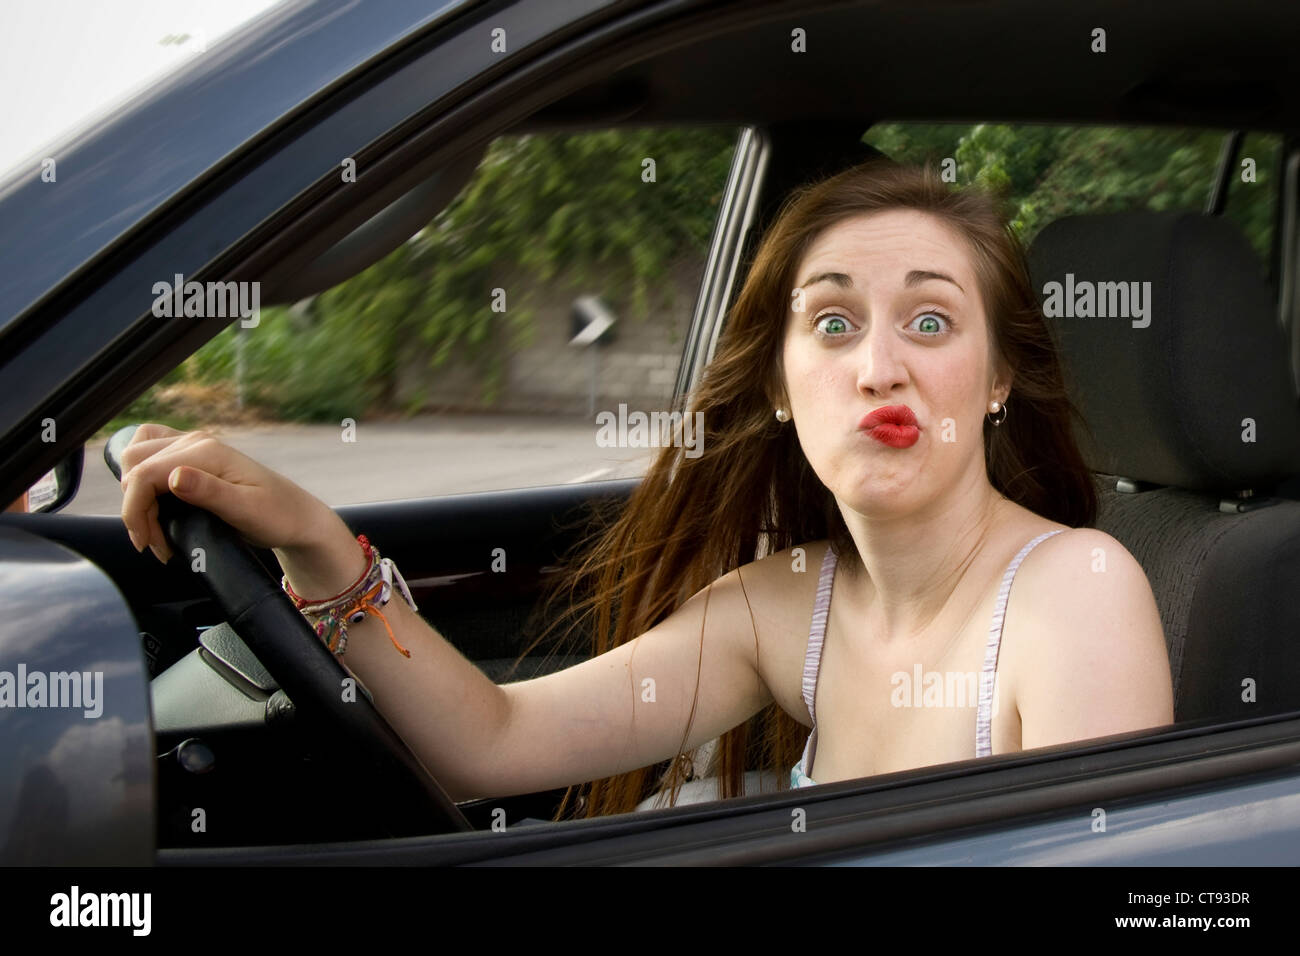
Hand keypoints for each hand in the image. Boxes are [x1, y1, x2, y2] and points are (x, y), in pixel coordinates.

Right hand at [118, 423, 334, 563]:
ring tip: (156, 532)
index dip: (134, 510)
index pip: (143, 474)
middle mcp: (195, 442)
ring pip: (137, 457)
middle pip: (134, 463)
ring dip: (136, 495)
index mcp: (205, 452)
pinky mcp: (193, 458)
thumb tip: (174, 477)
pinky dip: (144, 484)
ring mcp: (193, 446)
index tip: (147, 544)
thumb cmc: (277, 516)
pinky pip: (151, 458)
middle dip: (134, 506)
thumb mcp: (246, 510)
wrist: (297, 516)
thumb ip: (210, 492)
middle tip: (155, 542)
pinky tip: (157, 511)